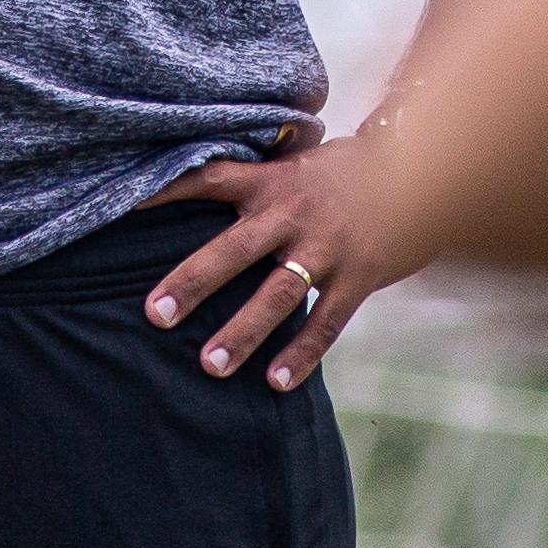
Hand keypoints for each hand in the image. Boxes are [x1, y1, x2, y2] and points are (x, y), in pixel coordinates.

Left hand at [142, 131, 423, 392]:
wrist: (426, 171)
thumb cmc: (347, 172)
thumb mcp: (299, 164)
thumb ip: (256, 180)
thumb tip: (194, 187)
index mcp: (272, 181)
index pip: (208, 180)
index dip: (164, 192)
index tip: (121, 208)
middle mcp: (294, 212)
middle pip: (233, 248)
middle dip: (193, 281)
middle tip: (154, 314)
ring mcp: (328, 247)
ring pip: (277, 293)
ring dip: (243, 331)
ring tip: (209, 366)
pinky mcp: (360, 276)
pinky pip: (327, 321)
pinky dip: (302, 353)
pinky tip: (276, 383)